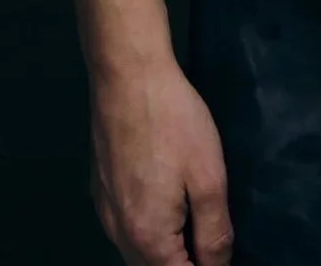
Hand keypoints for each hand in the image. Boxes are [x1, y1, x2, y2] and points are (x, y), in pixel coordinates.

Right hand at [89, 57, 233, 265]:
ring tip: (194, 227)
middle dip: (183, 263)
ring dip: (164, 252)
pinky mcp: (99, 190)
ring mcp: (105, 212)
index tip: (221, 254)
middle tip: (211, 242)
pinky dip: (146, 232)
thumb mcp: (208, 178)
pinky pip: (124, 230)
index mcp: (148, 238)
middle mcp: (119, 234)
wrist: (127, 75)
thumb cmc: (173, 122)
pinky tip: (166, 205)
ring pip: (136, 254)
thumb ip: (214, 232)